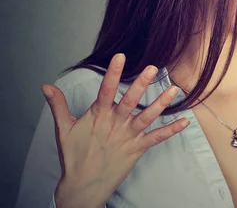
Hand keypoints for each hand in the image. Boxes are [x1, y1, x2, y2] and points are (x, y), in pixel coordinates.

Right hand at [41, 53, 188, 206]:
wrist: (83, 186)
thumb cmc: (74, 155)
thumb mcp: (64, 129)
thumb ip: (58, 105)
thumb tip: (46, 86)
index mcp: (98, 116)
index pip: (106, 90)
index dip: (113, 73)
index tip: (120, 56)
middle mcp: (115, 124)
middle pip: (129, 101)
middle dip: (140, 84)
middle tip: (152, 68)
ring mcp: (127, 136)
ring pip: (146, 117)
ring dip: (161, 104)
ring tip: (174, 90)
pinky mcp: (137, 149)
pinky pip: (157, 138)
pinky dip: (171, 130)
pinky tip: (185, 121)